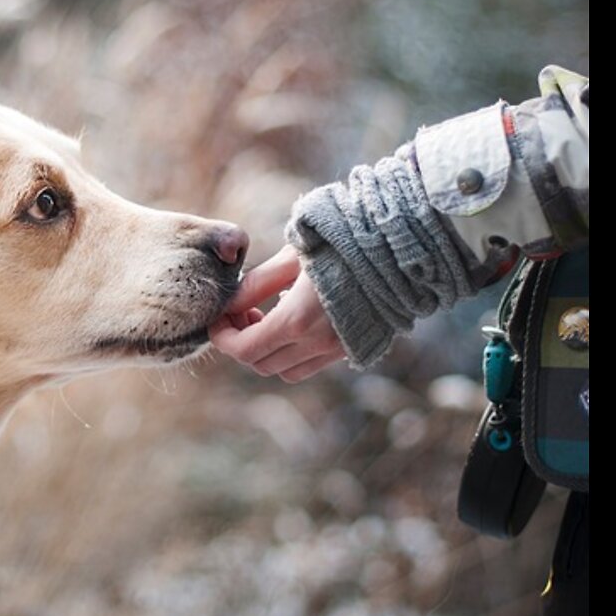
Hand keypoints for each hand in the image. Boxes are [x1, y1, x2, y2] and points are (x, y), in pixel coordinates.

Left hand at [210, 244, 345, 382]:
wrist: (397, 249)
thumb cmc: (340, 244)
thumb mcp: (291, 257)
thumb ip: (256, 284)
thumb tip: (228, 304)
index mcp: (297, 320)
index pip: (244, 349)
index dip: (222, 337)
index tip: (218, 318)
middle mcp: (317, 343)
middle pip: (260, 364)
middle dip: (241, 342)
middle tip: (241, 312)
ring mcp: (337, 350)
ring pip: (285, 371)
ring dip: (267, 351)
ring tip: (265, 317)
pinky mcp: (351, 348)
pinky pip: (310, 365)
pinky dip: (292, 353)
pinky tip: (293, 320)